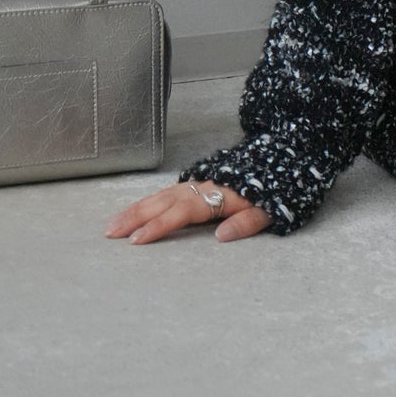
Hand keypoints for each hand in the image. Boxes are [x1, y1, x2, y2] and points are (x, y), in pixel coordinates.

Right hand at [104, 178, 271, 244]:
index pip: (182, 212)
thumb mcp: (271, 209)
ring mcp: (200, 182)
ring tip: (113, 224)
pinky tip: (137, 210)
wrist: (286, 156)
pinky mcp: (200, 181)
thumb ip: (247, 222)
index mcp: (219, 194)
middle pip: (164, 201)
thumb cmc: (278, 188)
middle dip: (135, 217)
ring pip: (162, 195)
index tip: (136, 240)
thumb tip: (221, 236)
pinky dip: (150, 200)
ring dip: (137, 209)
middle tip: (110, 233)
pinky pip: (169, 191)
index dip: (159, 225)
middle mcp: (204, 186)